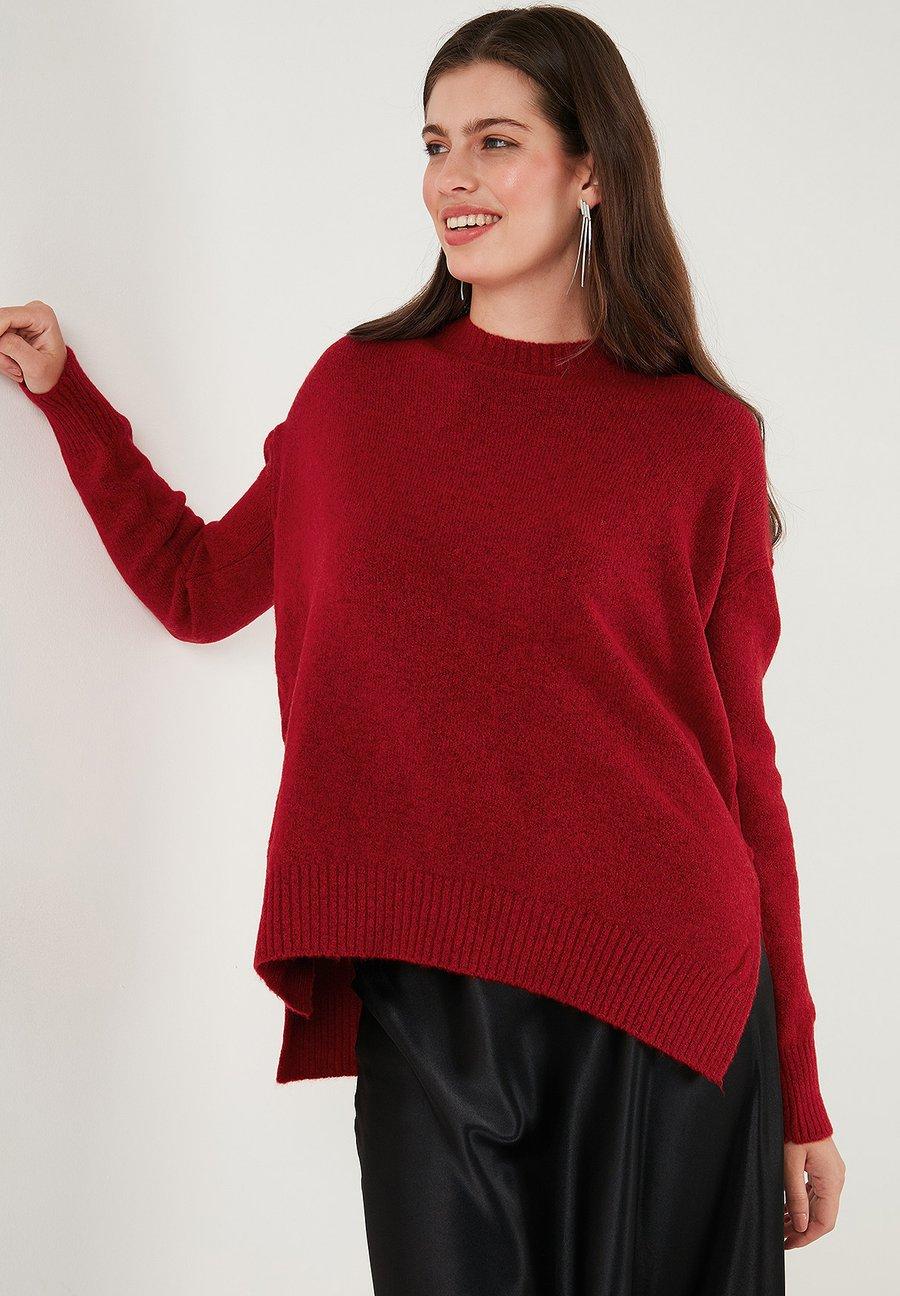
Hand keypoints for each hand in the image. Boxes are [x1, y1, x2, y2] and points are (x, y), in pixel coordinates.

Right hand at [0, 300, 67, 392]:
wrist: (55, 383)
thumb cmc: (53, 376)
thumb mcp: (36, 366)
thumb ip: (15, 347)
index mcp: (42, 317)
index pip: (6, 316)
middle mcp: (31, 313)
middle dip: (0, 349)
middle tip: (13, 367)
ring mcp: (21, 321)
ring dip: (1, 355)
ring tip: (17, 368)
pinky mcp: (13, 329)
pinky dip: (1, 355)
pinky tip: (14, 364)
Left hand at [783, 1134, 845, 1248]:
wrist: (800, 1104)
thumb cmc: (794, 1129)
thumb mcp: (790, 1164)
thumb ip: (795, 1196)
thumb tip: (801, 1226)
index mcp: (831, 1181)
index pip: (823, 1222)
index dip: (806, 1237)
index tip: (788, 1244)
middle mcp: (836, 1179)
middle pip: (822, 1215)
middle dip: (801, 1229)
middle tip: (781, 1238)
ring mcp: (831, 1173)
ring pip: (819, 1205)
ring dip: (802, 1217)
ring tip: (781, 1225)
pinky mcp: (824, 1167)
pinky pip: (816, 1192)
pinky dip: (804, 1203)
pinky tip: (789, 1208)